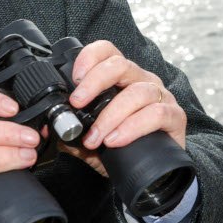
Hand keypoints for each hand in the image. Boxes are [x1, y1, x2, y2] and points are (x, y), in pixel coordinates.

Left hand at [60, 40, 186, 175]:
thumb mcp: (90, 136)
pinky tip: (116, 141)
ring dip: (110, 116)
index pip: (107, 51)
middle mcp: (142, 80)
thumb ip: (70, 128)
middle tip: (77, 104)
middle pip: (120, 65)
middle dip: (95, 83)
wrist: (153, 172)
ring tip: (95, 137)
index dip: (89, 57)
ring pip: (138, 92)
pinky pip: (156, 113)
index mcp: (121, 77)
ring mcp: (160, 96)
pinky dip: (133, 127)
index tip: (74, 78)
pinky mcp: (175, 117)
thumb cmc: (120, 147)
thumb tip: (47, 126)